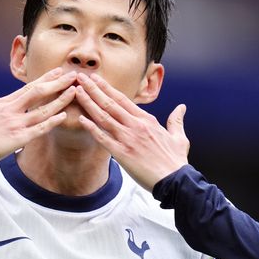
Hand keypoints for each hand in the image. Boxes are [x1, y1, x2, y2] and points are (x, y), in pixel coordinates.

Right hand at [0, 68, 76, 164]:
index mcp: (1, 103)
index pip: (27, 88)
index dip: (44, 79)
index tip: (56, 72)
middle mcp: (10, 110)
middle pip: (38, 92)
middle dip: (57, 83)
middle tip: (72, 75)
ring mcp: (15, 123)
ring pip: (43, 109)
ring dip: (60, 100)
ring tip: (75, 92)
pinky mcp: (17, 139)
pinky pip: (39, 129)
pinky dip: (52, 122)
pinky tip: (64, 116)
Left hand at [75, 72, 189, 190]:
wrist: (175, 180)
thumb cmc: (176, 161)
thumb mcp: (179, 137)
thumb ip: (176, 120)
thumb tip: (181, 107)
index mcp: (147, 120)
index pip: (123, 99)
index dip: (107, 88)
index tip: (96, 79)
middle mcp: (136, 126)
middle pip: (110, 103)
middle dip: (93, 89)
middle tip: (80, 78)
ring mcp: (128, 139)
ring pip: (104, 117)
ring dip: (89, 103)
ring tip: (76, 91)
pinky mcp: (122, 154)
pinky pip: (103, 138)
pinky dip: (91, 128)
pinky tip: (81, 119)